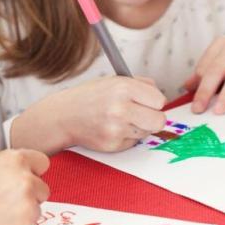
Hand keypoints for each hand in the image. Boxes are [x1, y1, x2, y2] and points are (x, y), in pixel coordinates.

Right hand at [0, 149, 49, 224]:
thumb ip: (8, 169)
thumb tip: (23, 173)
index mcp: (14, 159)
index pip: (42, 163)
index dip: (33, 173)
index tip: (26, 179)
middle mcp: (25, 178)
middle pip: (42, 188)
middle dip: (30, 195)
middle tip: (7, 201)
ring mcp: (28, 202)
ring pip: (37, 208)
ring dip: (24, 212)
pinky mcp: (26, 223)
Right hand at [13, 76, 166, 152]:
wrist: (64, 116)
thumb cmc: (90, 97)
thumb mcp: (113, 81)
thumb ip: (140, 85)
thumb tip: (161, 98)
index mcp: (123, 87)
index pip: (160, 100)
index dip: (154, 102)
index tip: (147, 102)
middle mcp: (120, 108)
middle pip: (159, 120)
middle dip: (153, 118)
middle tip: (142, 115)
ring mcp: (116, 128)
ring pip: (147, 132)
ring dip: (139, 128)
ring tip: (121, 120)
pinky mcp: (113, 144)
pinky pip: (133, 142)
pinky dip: (126, 137)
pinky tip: (112, 129)